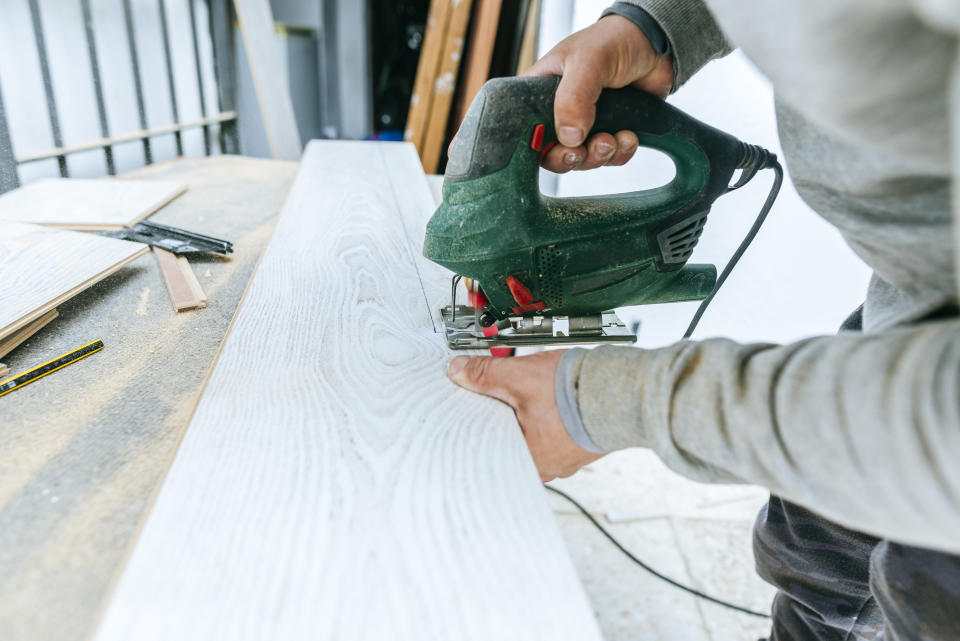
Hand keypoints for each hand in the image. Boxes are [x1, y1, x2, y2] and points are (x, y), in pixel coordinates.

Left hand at [447, 350, 603, 480]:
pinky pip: (556, 432)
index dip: (478, 424)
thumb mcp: (520, 376)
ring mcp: (567, 457)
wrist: (627, 389)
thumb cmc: (579, 393)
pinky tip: (551, 398)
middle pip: (511, 441)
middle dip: (504, 417)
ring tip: (528, 393)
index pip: (489, 447)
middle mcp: (547, 466)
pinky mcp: (582, 443)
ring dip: (529, 416)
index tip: (472, 408)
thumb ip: (485, 374)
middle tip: (498, 396)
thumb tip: (458, 370)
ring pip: (535, 436)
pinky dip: (550, 416)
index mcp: (528, 460)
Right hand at [522, 15, 674, 172]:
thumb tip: (569, 136)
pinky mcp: (611, 132)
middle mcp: (560, 112)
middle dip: (571, 158)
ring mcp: (586, 124)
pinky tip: (629, 135)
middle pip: (552, 153)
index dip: (535, 147)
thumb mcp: (588, 61)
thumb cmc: (614, 40)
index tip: (554, 148)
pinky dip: (621, 153)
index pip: (525, 130)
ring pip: (583, 159)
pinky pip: (610, 157)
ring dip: (599, 155)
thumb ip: (574, 97)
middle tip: (583, 151)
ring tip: (613, 138)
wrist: (656, 43)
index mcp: (540, 93)